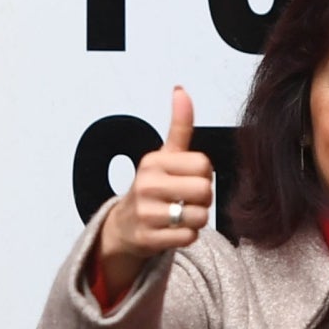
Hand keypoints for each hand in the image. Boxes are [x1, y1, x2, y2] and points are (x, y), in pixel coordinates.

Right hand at [94, 87, 213, 303]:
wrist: (123, 226)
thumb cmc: (151, 189)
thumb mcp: (164, 156)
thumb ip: (179, 126)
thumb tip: (181, 91)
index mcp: (153, 162)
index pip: (203, 165)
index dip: (203, 174)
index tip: (188, 179)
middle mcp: (147, 185)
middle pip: (204, 191)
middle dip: (203, 199)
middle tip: (187, 200)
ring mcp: (146, 213)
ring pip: (199, 216)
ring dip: (196, 219)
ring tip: (180, 215)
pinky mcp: (148, 238)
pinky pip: (189, 237)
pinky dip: (187, 236)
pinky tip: (173, 230)